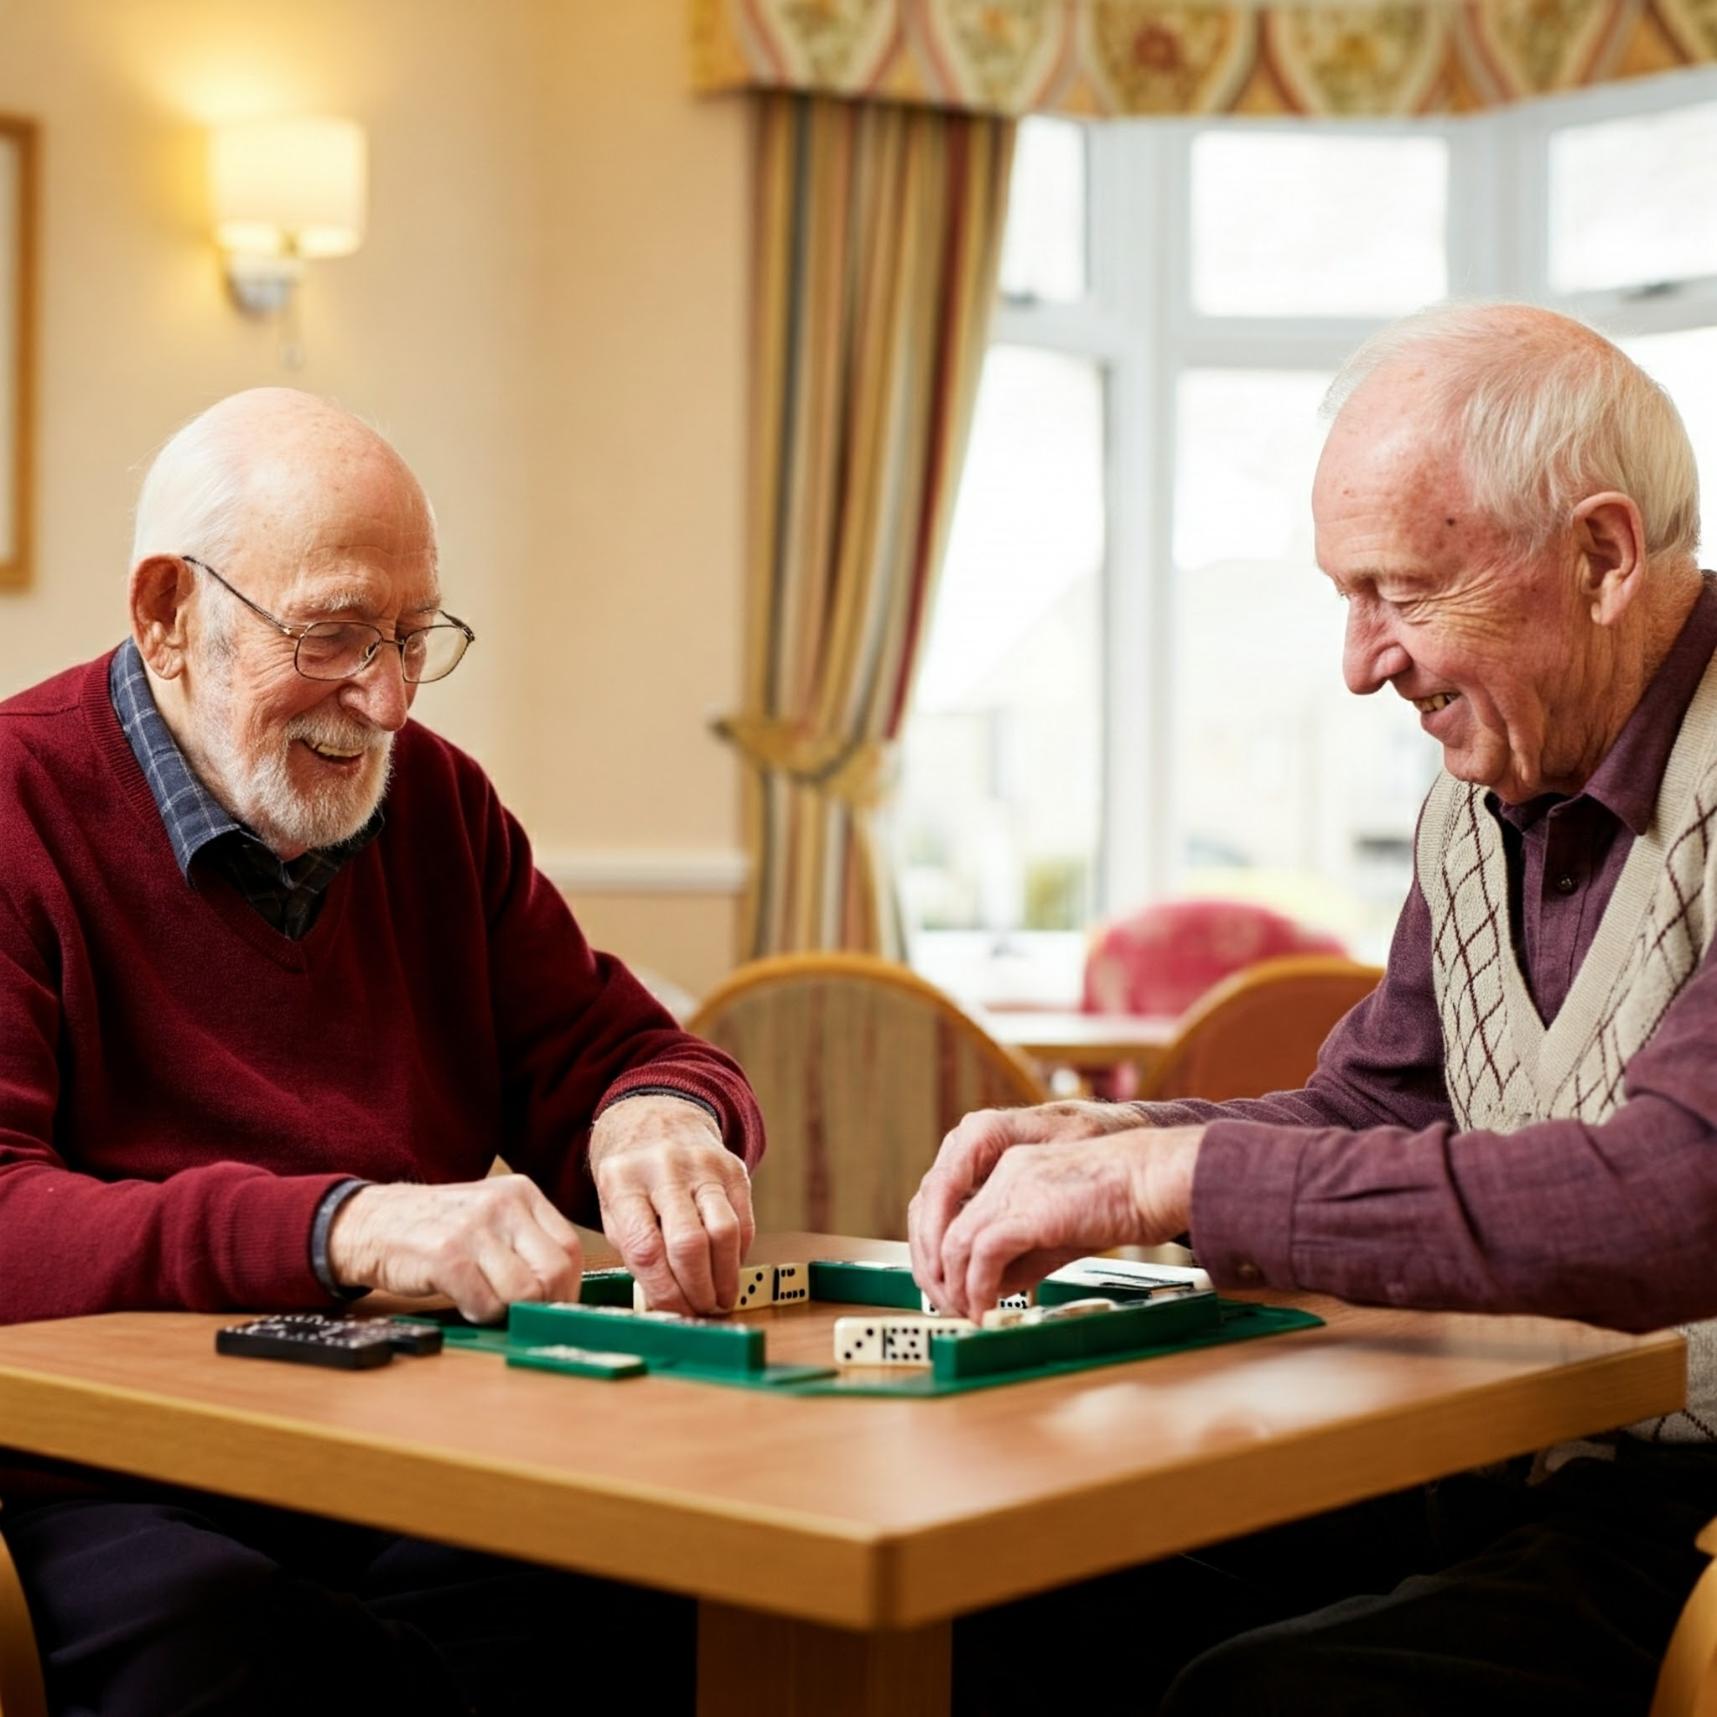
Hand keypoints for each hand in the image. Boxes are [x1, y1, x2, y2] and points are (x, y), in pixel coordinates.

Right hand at [327, 1175, 583, 1323]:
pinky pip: (487, 1304)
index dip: (567, 1287)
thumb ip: (529, 1243)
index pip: (571, 1250)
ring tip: (486, 1302)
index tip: (552, 1305)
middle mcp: (503, 1204)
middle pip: (555, 1273)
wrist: (373, 1222)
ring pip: (525, 1292)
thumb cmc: (438, 1228)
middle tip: (521, 1314)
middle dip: (544, 1305)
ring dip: (508, 1312)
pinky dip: (480, 1315)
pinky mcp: (446, 1255)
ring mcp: (474, 1228)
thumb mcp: (493, 1218)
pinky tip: (463, 1302)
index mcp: (522, 1193)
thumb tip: (565, 1293)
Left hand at [588, 1095, 754, 1315]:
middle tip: (700, 1310)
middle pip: (689, 1242)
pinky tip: (729, 1269)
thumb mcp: (612, 1206)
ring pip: (724, 1232)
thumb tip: (666, 1302)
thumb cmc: (630, 1176)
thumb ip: (634, 1249)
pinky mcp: (733, 1167)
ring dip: (725, 1277)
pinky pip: (744, 1220)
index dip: (664, 1290)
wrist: (656, 1115)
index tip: (673, 1312)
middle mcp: (664, 1167)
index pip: (646, 1248)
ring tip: (720, 1299)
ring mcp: (703, 1164)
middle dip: (698, 1289)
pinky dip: (739, 1254)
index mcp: (623, 1180)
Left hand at [929, 1126, 1203, 1319]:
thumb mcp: (1064, 1228)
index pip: (952, 1207)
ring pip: (955, 1241)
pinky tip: (985, 1308)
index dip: (942, 1251)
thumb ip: (1026, 1254)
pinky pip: (982, 1254)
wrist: (1158, 1181)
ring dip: (955, 1285)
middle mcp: (1005, 1171)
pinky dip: (977, 1286)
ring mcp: (1014, 1186)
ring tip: (967, 1313)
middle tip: (948, 1307)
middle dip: (937, 1271)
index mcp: (1012, 1168)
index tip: (950, 1287)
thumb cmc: (1125, 1201)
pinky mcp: (1029, 1210)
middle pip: (942, 1221)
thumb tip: (993, 1288)